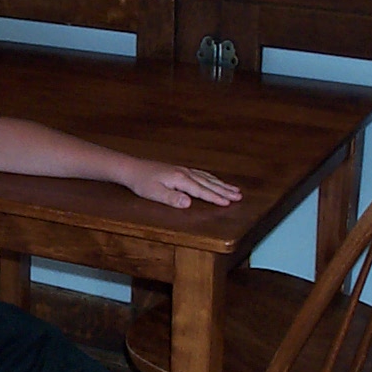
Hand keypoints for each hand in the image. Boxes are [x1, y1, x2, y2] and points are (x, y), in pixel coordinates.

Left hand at [126, 160, 241, 209]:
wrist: (131, 168)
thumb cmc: (141, 182)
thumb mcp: (154, 193)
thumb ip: (172, 198)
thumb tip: (188, 203)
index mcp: (180, 179)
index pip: (202, 191)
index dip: (216, 198)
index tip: (229, 203)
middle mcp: (185, 173)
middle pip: (209, 183)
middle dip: (224, 190)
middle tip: (239, 196)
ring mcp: (183, 170)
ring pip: (207, 177)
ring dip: (221, 184)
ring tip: (234, 189)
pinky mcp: (179, 170)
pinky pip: (201, 174)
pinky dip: (211, 178)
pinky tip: (215, 180)